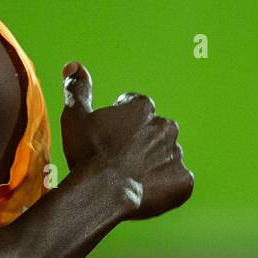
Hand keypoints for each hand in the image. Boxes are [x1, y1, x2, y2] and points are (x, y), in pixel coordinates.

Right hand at [60, 61, 193, 219]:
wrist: (102, 192)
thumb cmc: (87, 153)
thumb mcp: (75, 117)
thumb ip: (78, 89)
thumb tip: (73, 65)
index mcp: (142, 108)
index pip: (135, 108)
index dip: (120, 123)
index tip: (108, 138)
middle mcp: (165, 127)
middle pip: (154, 132)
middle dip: (141, 142)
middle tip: (119, 161)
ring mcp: (176, 154)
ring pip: (165, 157)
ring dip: (153, 165)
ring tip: (130, 180)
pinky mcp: (184, 181)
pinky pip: (177, 182)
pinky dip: (166, 187)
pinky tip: (146, 192)